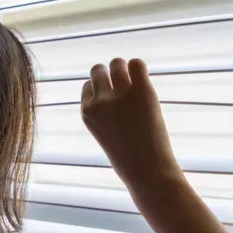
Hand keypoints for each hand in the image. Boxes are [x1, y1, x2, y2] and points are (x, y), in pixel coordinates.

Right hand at [81, 58, 180, 183]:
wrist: (146, 169)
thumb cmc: (126, 157)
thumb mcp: (102, 133)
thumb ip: (101, 112)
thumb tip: (110, 90)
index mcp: (87, 112)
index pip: (87, 86)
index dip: (100, 89)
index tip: (111, 96)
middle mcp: (99, 101)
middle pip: (98, 70)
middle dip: (109, 74)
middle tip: (122, 85)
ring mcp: (120, 95)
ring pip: (116, 63)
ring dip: (124, 67)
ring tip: (134, 79)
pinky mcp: (142, 91)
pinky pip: (136, 64)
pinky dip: (138, 66)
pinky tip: (142, 77)